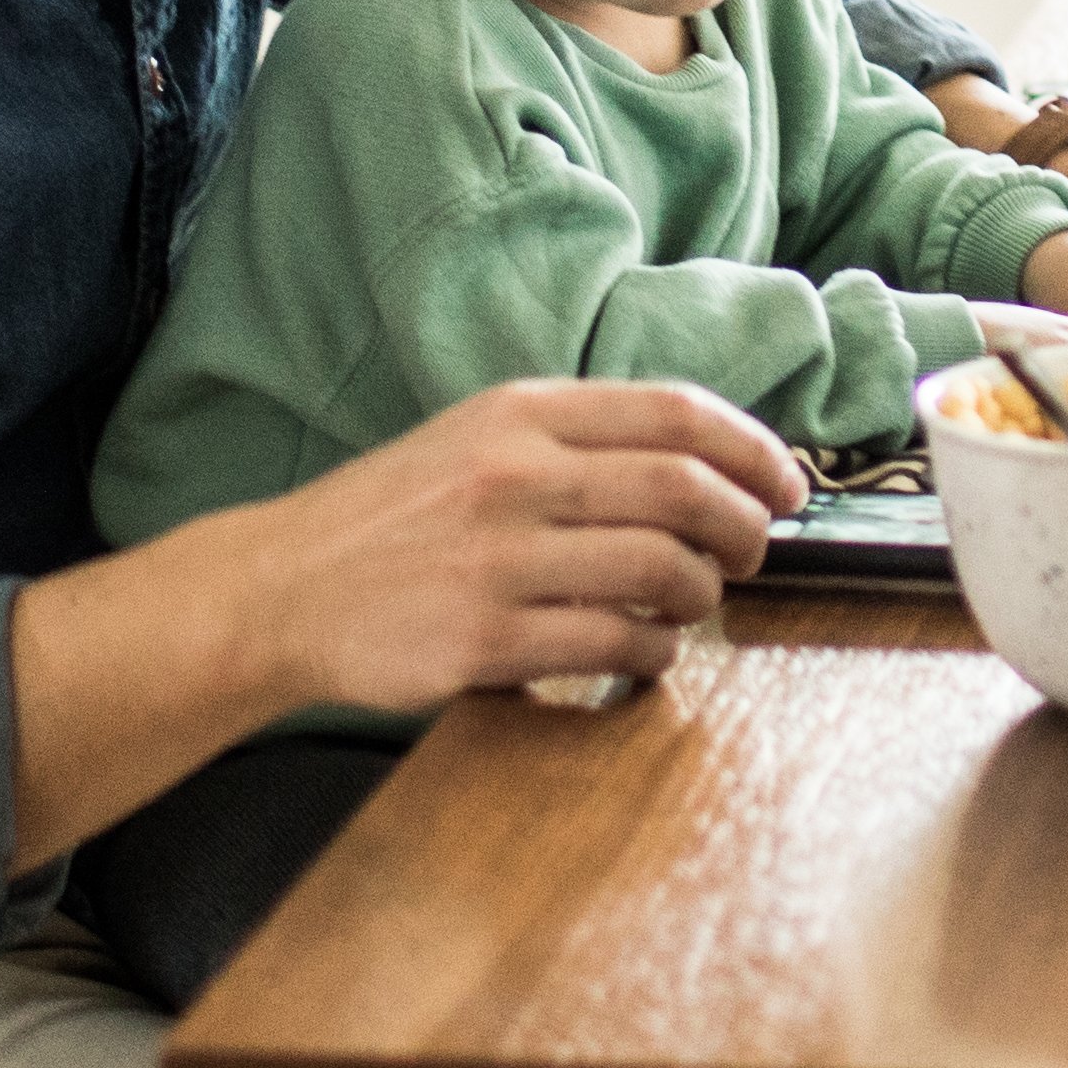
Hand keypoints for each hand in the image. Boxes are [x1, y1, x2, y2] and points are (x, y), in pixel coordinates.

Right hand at [13, 377, 795, 856]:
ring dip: (702, 596)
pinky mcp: (484, 641)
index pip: (675, 413)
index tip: (788, 483)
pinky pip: (613, 645)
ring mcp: (498, 560)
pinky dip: (653, 653)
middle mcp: (513, 475)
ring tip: (691, 604)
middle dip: (745, 526)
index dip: (754, 449)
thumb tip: (702, 465)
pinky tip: (645, 653)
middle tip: (755, 552)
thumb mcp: (473, 440)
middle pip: (685, 489)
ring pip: (662, 572)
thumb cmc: (390, 520)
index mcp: (518, 413)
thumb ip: (574, 444)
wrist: (278, 589)